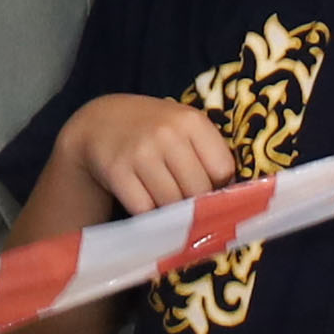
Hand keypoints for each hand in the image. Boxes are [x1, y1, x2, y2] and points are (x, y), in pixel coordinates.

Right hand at [53, 89, 244, 218]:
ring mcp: (140, 153)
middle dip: (194, 202)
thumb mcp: (183, 128)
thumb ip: (209, 155)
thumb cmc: (154, 130)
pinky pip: (145, 210)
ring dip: (171, 211)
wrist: (100, 122)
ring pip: (172, 204)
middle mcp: (166, 133)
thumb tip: (233, 202)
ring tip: (164, 198)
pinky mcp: (117, 172)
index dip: (218, 186)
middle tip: (185, 199)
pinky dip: (148, 213)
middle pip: (198, 191)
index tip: (208, 187)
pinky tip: (145, 199)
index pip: (223, 171)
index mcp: (191, 121)